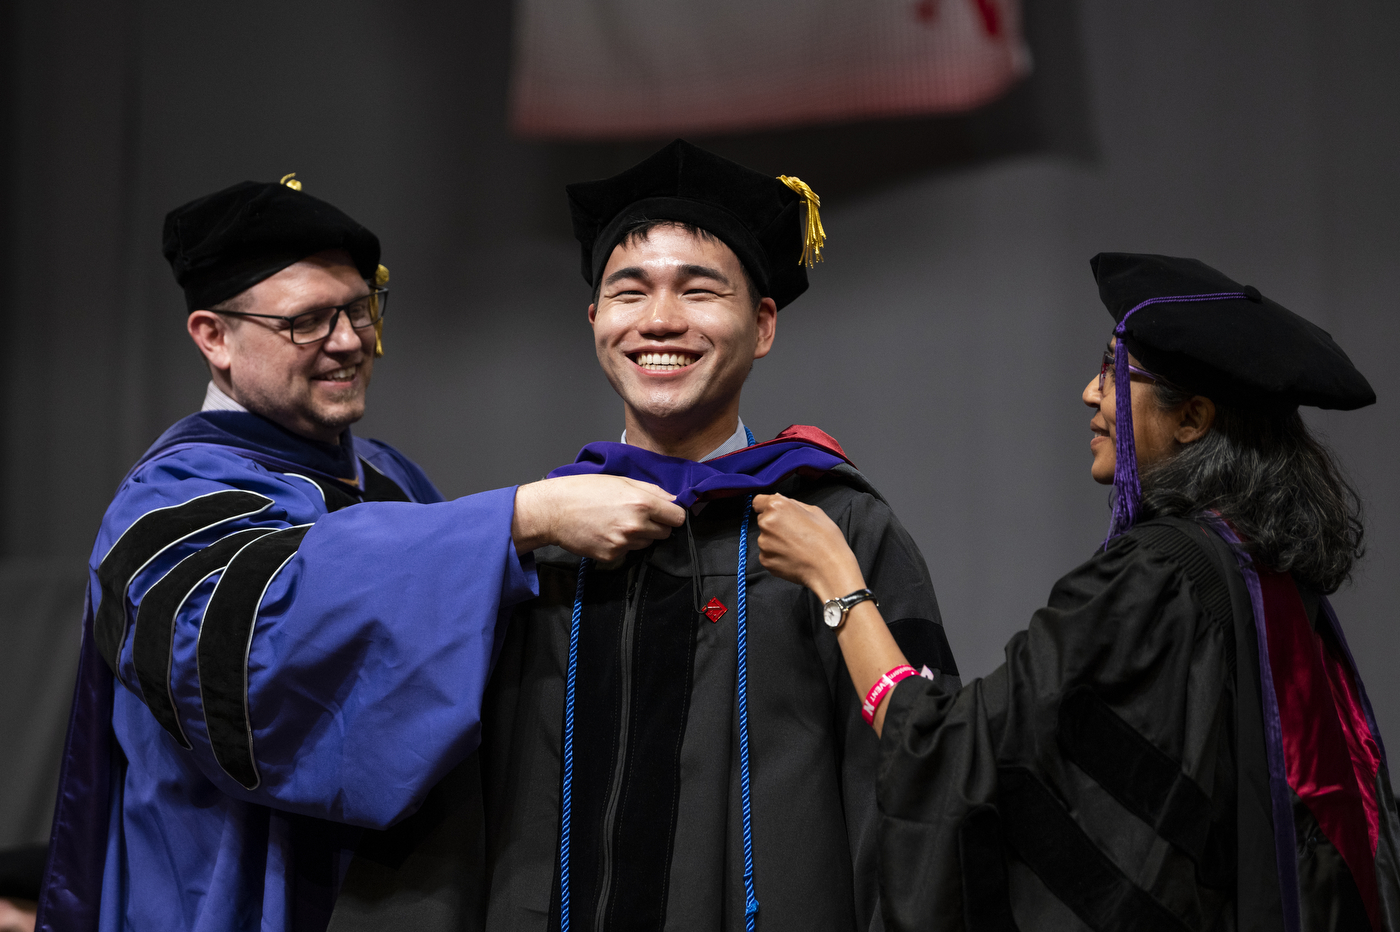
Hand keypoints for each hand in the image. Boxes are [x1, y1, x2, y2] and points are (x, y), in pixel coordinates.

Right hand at [513, 475, 685, 561]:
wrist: (554, 510)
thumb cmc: (584, 490)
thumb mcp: (620, 480)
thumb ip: (651, 490)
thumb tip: (673, 500)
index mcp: (642, 503)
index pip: (678, 518)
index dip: (672, 514)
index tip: (665, 513)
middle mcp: (636, 525)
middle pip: (665, 533)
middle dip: (657, 525)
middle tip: (637, 516)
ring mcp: (624, 543)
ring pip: (647, 544)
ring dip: (639, 535)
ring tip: (617, 522)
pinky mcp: (612, 556)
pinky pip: (628, 552)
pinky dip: (622, 544)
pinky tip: (606, 532)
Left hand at [752, 493, 864, 600]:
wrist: (829, 569)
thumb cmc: (826, 540)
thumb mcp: (815, 511)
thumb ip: (793, 504)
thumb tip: (780, 500)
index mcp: (777, 507)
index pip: (758, 501)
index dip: (766, 506)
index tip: (774, 512)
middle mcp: (766, 523)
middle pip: (763, 520)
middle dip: (775, 524)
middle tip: (794, 532)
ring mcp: (764, 543)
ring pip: (765, 538)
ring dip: (776, 541)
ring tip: (796, 546)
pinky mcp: (765, 560)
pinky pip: (768, 554)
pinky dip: (777, 555)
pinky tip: (792, 557)